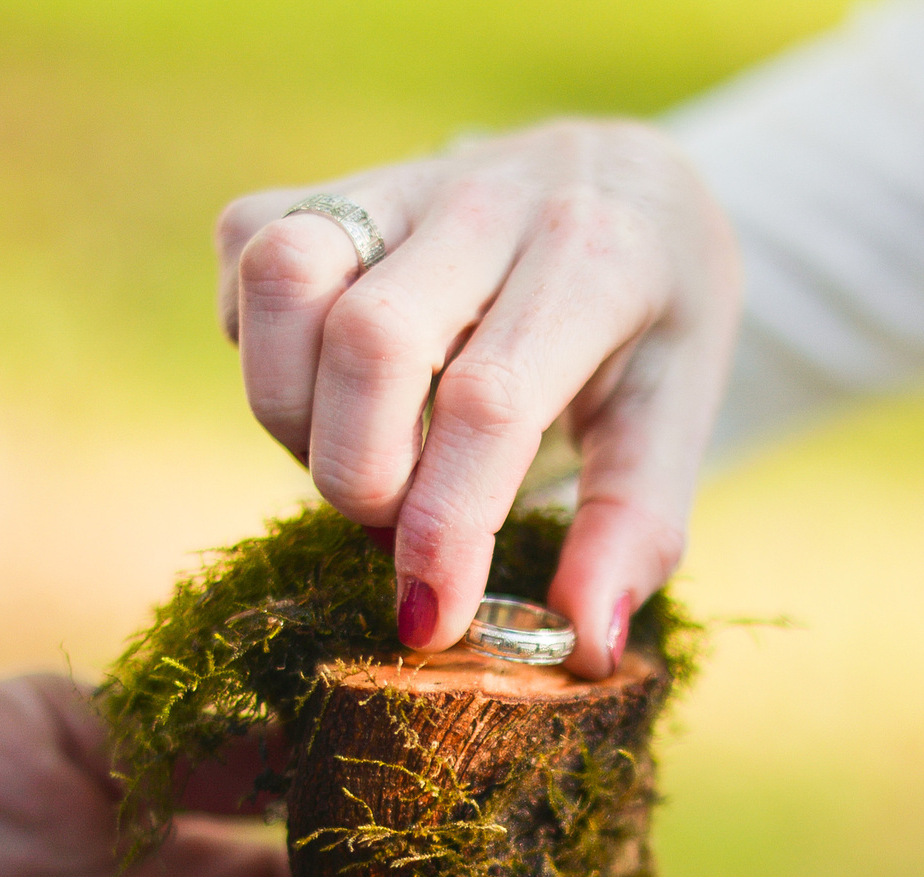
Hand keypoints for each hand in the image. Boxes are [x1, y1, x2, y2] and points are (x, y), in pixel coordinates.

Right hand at [217, 121, 740, 676]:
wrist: (623, 188)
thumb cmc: (648, 325)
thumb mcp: (674, 420)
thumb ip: (636, 530)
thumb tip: (585, 647)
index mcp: (597, 259)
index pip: (490, 400)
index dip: (444, 526)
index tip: (431, 620)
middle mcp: (490, 201)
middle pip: (369, 338)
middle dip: (362, 475)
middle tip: (400, 524)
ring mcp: (399, 181)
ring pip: (284, 275)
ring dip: (295, 409)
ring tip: (360, 456)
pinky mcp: (323, 184)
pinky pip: (248, 251)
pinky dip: (262, 345)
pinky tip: (328, 389)